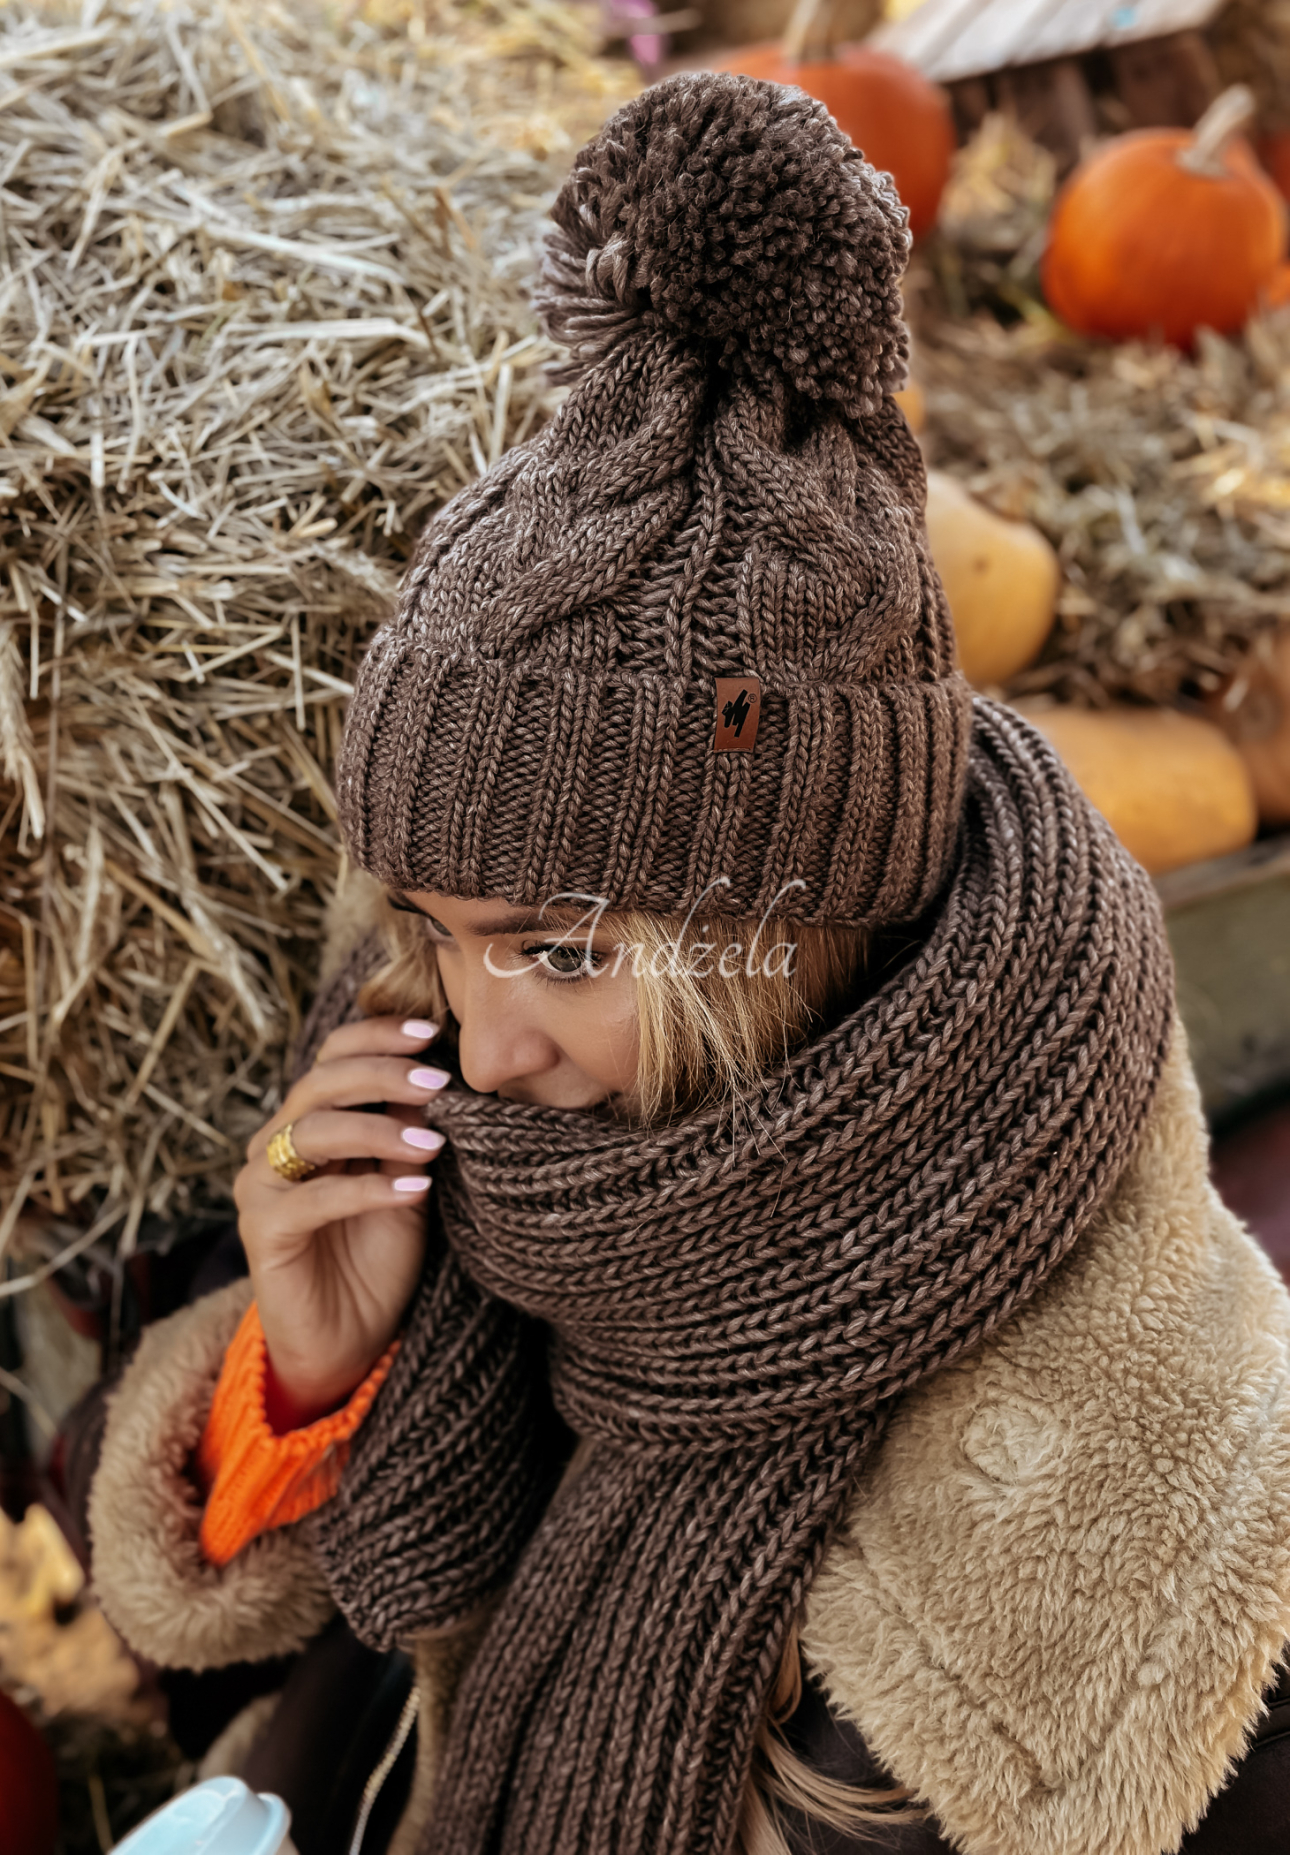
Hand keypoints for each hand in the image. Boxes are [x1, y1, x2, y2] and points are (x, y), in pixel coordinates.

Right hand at [234, 1017, 449, 1427]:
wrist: (348, 1343)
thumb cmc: (378, 1260)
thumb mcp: (407, 1185)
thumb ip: (409, 1133)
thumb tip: (436, 1074)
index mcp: (308, 1123)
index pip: (332, 1058)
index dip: (376, 1037)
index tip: (430, 1033)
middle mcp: (274, 1145)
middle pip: (318, 1083)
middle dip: (381, 1074)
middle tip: (437, 1082)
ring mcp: (260, 1187)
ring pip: (311, 1131)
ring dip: (378, 1130)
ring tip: (433, 1143)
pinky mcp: (261, 1232)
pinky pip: (312, 1199)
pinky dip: (366, 1189)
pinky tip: (414, 1190)